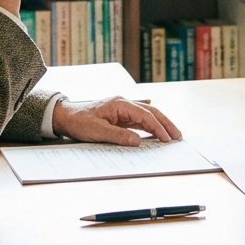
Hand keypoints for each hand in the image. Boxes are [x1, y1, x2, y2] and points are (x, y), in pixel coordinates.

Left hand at [51, 97, 182, 145]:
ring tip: (172, 135)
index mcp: (120, 104)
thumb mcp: (97, 131)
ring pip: (148, 115)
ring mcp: (123, 109)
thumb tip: (138, 141)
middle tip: (178, 135)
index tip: (167, 138)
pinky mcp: (121, 115)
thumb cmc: (79, 122)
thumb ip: (118, 136)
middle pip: (151, 112)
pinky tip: (157, 133)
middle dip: (166, 123)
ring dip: (160, 124)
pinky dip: (150, 126)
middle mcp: (124, 103)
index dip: (158, 127)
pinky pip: (140, 120)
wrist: (66, 116)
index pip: (145, 115)